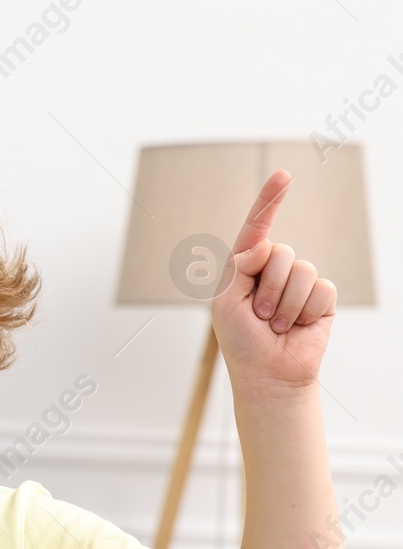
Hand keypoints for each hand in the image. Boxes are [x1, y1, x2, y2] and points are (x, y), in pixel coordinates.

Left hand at [211, 171, 337, 391]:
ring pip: (302, 271)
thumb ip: (239, 267)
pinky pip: (321, 289)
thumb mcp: (226, 301)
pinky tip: (298, 326)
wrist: (268, 373)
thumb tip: (265, 243)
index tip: (283, 175)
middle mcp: (273, 270)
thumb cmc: (241, 340)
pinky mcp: (321, 298)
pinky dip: (306, 311)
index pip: (257, 229)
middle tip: (260, 315)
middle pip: (281, 252)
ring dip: (286, 304)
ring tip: (276, 324)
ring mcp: (299, 283)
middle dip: (268, 287)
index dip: (270, 201)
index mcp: (246, 267)